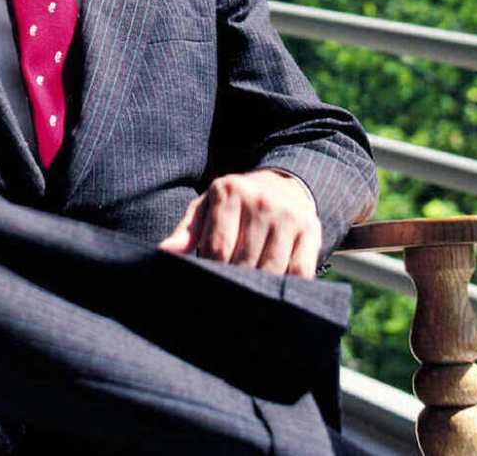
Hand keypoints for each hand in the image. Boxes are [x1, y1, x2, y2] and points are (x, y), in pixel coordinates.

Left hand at [158, 169, 320, 277]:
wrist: (282, 185)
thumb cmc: (235, 204)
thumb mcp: (206, 208)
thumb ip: (187, 231)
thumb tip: (166, 251)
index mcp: (229, 192)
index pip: (218, 248)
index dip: (213, 273)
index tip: (211, 284)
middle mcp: (261, 201)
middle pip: (245, 262)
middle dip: (235, 282)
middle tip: (230, 291)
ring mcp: (288, 215)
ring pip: (271, 270)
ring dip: (259, 287)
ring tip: (250, 291)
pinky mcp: (311, 229)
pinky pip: (299, 271)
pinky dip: (286, 285)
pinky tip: (274, 287)